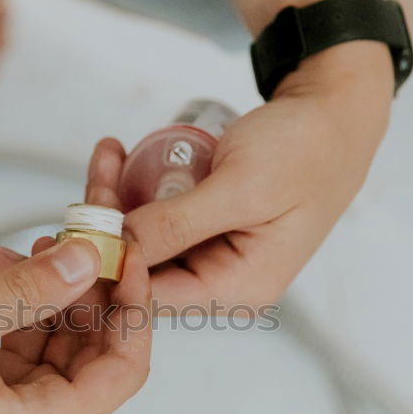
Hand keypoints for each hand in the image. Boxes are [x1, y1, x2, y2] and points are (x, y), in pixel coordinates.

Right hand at [0, 238, 150, 413]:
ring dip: (43, 297)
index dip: (132, 306)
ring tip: (7, 256)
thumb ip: (28, 290)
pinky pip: (28, 354)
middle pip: (94, 354)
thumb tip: (87, 258)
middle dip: (83, 291)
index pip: (123, 368)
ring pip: (61, 349)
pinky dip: (16, 315)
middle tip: (69, 237)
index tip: (125, 253)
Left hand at [90, 43, 394, 310]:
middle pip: (143, 272)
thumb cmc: (304, 150)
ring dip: (117, 204)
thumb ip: (177, 224)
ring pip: (144, 245)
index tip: (78, 224)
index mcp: (239, 289)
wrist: (334, 114)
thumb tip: (114, 249)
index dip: (109, 267)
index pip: (153, 299)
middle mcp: (223, 285)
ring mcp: (213, 258)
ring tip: (106, 156)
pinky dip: (136, 194)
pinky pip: (158, 223)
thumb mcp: (241, 187)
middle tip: (93, 175)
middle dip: (108, 229)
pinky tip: (120, 160)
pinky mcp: (205, 233)